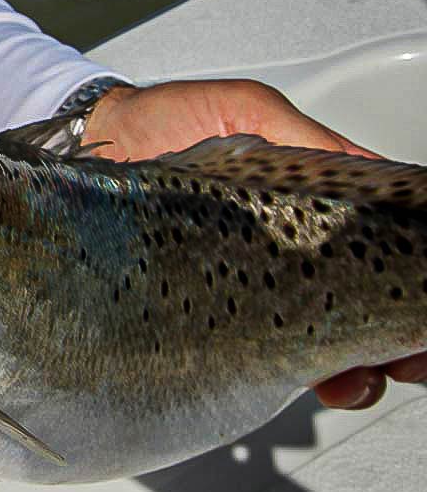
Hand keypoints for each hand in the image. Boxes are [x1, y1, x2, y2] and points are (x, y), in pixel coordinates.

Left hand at [82, 79, 426, 409]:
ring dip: (353, 365)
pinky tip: (309, 378)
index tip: (418, 313)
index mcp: (312, 202)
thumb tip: (375, 171)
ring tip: (354, 377)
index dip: (409, 280)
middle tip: (400, 358)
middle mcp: (288, 246)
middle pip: (362, 303)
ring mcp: (252, 277)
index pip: (382, 243)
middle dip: (392, 338)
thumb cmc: (168, 117)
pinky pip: (261, 347)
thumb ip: (311, 143)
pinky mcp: (210, 304)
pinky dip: (294, 369)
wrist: (96, 139)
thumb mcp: (251, 112)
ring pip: (321, 336)